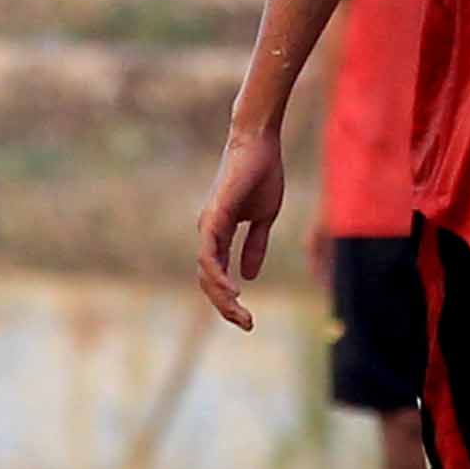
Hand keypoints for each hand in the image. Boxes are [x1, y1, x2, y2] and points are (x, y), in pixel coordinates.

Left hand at [194, 123, 285, 323]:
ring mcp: (208, 225)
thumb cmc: (261, 174)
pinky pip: (209, 253)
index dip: (230, 300)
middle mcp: (209, 232)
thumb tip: (249, 276)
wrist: (259, 144)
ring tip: (239, 312)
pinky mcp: (214, 216)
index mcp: (219, 234)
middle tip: (246, 324)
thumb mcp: (263, 218)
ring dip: (221, 296)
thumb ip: (255, 246)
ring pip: (206, 271)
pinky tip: (231, 290)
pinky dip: (218, 274)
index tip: (248, 320)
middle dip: (226, 306)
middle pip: (209, 280)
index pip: (219, 275)